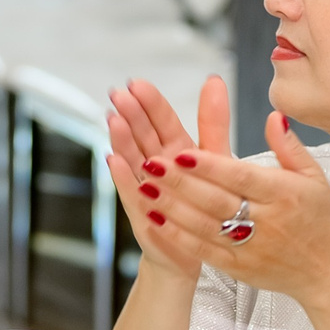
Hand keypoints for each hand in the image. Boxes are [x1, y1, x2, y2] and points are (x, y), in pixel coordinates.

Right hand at [102, 77, 231, 284]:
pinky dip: (124, 177)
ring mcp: (147, 189)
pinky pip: (133, 193)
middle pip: (143, 137)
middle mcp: (158, 167)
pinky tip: (114, 160)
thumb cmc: (206, 202)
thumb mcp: (216, 157)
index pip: (162, 122)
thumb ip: (213, 120)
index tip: (137, 84)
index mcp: (177, 151)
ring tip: (113, 120)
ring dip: (122, 140)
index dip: (150, 103)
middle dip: (132, 115)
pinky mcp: (144, 214)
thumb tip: (214, 79)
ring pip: (133, 160)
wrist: (197, 250)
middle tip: (119, 95)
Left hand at [107, 83, 329, 309]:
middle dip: (180, 182)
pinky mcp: (238, 268)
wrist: (328, 273)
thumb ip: (288, 146)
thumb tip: (273, 115)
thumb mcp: (314, 177)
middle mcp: (266, 222)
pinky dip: (177, 236)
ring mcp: (250, 248)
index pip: (240, 177)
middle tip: (150, 163)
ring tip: (145, 187)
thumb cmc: (320, 219)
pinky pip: (203, 251)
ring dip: (172, 207)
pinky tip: (155, 219)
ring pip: (204, 226)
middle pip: (216, 200)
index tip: (182, 152)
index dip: (210, 166)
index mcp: (284, 194)